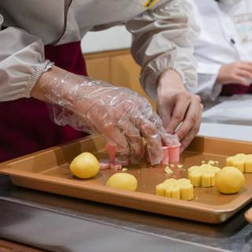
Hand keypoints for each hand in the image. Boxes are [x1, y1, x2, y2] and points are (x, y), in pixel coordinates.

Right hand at [33, 66, 176, 164]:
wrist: (82, 92)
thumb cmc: (104, 98)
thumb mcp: (126, 100)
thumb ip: (138, 112)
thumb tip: (149, 130)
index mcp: (139, 103)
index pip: (156, 121)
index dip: (163, 136)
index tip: (168, 146)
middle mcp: (132, 109)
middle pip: (150, 131)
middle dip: (156, 147)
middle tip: (158, 159)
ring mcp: (120, 116)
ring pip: (136, 138)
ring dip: (138, 152)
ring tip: (139, 158)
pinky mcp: (107, 124)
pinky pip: (120, 141)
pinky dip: (125, 151)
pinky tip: (126, 155)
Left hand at [156, 69, 202, 147]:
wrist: (173, 90)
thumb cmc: (166, 98)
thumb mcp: (162, 107)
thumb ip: (164, 121)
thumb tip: (165, 139)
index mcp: (184, 96)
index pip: (179, 115)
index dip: (172, 128)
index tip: (166, 138)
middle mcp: (195, 101)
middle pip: (191, 120)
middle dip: (182, 135)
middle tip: (174, 145)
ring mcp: (200, 107)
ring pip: (195, 126)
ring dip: (187, 139)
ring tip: (179, 149)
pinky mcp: (201, 115)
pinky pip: (196, 128)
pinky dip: (189, 137)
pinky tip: (182, 145)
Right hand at [217, 61, 251, 85]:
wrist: (216, 73)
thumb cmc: (227, 71)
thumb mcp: (235, 67)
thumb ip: (243, 68)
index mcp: (239, 62)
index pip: (250, 63)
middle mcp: (237, 66)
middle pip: (250, 68)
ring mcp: (234, 71)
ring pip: (246, 73)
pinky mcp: (231, 76)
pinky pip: (240, 79)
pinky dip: (245, 81)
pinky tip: (248, 84)